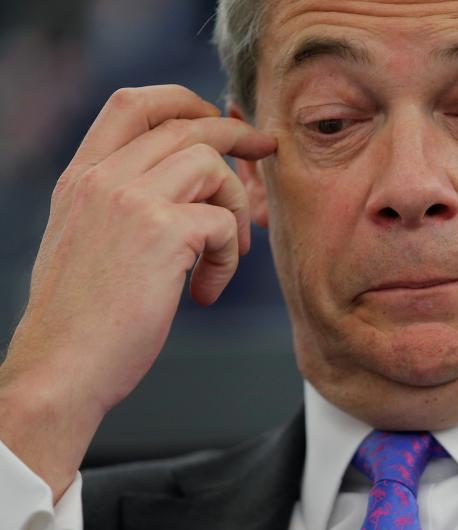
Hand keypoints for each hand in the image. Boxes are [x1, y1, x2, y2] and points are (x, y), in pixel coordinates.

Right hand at [0, 85, 275, 498]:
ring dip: (233, 205)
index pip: (133, 104)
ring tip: (226, 253)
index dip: (184, 101)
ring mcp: (131, 201)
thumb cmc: (81, 319)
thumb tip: (179, 191)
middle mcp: (103, 178)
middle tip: (264, 150)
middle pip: (186, 126)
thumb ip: (120, 206)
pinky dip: (228, 257)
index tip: (216, 119)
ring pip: (210, 163)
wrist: (61, 369)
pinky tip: (205, 290)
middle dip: (236, 134)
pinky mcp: (162, 233)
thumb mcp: (86, 242)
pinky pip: (223, 222)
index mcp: (82, 177)